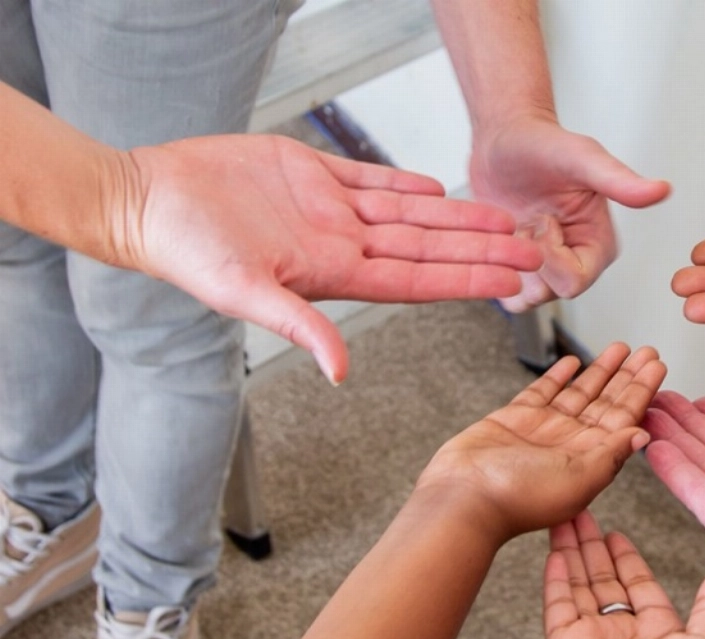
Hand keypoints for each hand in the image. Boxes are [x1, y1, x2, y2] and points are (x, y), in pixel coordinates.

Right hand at [122, 134, 543, 383]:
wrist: (145, 198)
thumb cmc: (184, 250)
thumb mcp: (243, 291)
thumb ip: (299, 327)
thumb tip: (340, 371)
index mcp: (334, 274)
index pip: (420, 280)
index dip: (469, 279)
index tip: (513, 280)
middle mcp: (340, 244)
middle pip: (428, 249)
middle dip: (481, 250)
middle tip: (533, 250)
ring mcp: (327, 210)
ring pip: (409, 214)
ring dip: (455, 218)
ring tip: (502, 219)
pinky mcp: (307, 174)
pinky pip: (368, 180)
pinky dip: (404, 183)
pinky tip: (437, 190)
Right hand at [418, 342, 666, 538]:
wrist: (464, 497)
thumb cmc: (520, 498)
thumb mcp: (578, 480)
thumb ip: (611, 455)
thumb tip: (643, 434)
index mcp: (591, 459)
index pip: (625, 418)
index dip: (643, 391)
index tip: (658, 365)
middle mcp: (571, 444)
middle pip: (608, 402)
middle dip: (628, 376)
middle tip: (648, 349)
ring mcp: (544, 430)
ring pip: (580, 393)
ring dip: (601, 371)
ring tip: (620, 348)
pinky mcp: (515, 419)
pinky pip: (544, 392)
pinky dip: (559, 376)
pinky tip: (573, 362)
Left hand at [468, 113, 670, 311]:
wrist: (505, 138)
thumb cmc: (545, 144)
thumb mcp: (583, 158)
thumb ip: (620, 180)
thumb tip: (661, 190)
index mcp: (598, 244)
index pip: (576, 281)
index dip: (551, 256)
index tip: (542, 219)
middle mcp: (576, 260)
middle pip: (551, 292)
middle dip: (528, 256)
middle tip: (524, 219)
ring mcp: (545, 267)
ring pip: (527, 297)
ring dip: (509, 261)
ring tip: (512, 224)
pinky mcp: (519, 268)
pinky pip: (507, 293)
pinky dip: (495, 269)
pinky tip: (498, 235)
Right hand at [543, 510, 704, 638]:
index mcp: (659, 632)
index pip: (638, 584)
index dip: (625, 557)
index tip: (613, 532)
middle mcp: (623, 634)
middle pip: (603, 579)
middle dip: (593, 546)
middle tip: (581, 513)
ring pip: (578, 586)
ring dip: (571, 553)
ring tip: (563, 520)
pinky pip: (558, 605)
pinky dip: (555, 577)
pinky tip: (554, 552)